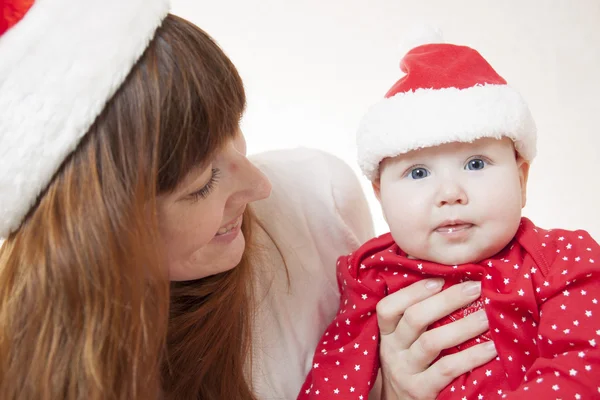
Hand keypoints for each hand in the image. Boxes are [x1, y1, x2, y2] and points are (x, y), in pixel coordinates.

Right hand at [375, 279, 496, 399]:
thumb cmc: (411, 366)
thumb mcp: (403, 343)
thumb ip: (416, 319)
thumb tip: (446, 281)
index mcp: (386, 334)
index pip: (388, 307)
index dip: (413, 291)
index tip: (440, 279)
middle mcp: (392, 351)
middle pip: (415, 318)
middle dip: (447, 300)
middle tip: (475, 288)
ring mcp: (405, 371)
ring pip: (432, 342)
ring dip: (464, 326)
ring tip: (489, 315)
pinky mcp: (421, 390)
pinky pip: (447, 369)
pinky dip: (471, 357)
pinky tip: (491, 348)